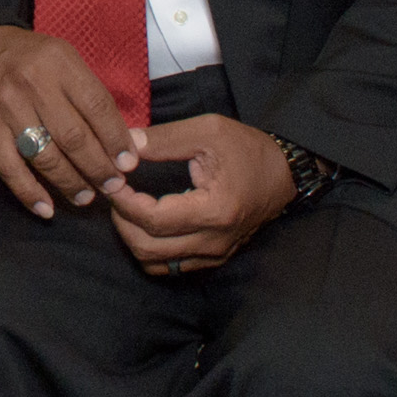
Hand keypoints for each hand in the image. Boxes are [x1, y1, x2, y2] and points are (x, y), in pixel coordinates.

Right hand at [0, 26, 138, 220]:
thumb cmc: (28, 58)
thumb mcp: (64, 59)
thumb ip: (91, 97)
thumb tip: (125, 142)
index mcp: (59, 62)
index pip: (96, 106)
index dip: (116, 139)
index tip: (128, 163)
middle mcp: (32, 84)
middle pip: (73, 136)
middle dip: (98, 168)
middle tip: (113, 186)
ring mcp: (6, 108)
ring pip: (45, 156)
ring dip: (69, 183)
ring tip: (85, 196)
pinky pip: (10, 168)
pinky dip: (29, 192)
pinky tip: (46, 208)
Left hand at [97, 109, 294, 274]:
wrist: (284, 174)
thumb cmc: (248, 149)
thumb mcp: (208, 131)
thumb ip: (164, 139)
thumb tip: (125, 146)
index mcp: (214, 211)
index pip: (153, 219)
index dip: (123, 202)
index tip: (112, 181)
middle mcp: (214, 240)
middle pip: (148, 248)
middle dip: (122, 222)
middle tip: (115, 194)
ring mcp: (215, 254)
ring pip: (156, 263)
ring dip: (133, 238)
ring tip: (127, 207)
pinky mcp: (214, 257)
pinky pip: (170, 266)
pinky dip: (150, 248)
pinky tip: (146, 223)